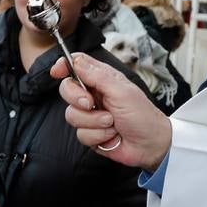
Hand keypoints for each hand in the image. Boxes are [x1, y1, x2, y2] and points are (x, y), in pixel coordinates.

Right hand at [52, 53, 172, 169]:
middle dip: (76, 98)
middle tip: (90, 103)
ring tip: (111, 123)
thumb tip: (76, 60)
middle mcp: (94, 95)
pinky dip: (98, 136)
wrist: (150, 145)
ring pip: (72, 115)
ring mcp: (91, 115)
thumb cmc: (142, 115)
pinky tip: (112, 136)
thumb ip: (97, 75)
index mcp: (102, 79)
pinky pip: (81, 134)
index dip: (64, 65)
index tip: (57, 71)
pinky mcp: (91, 134)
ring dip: (94, 121)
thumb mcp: (121, 90)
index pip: (76, 65)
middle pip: (67, 90)